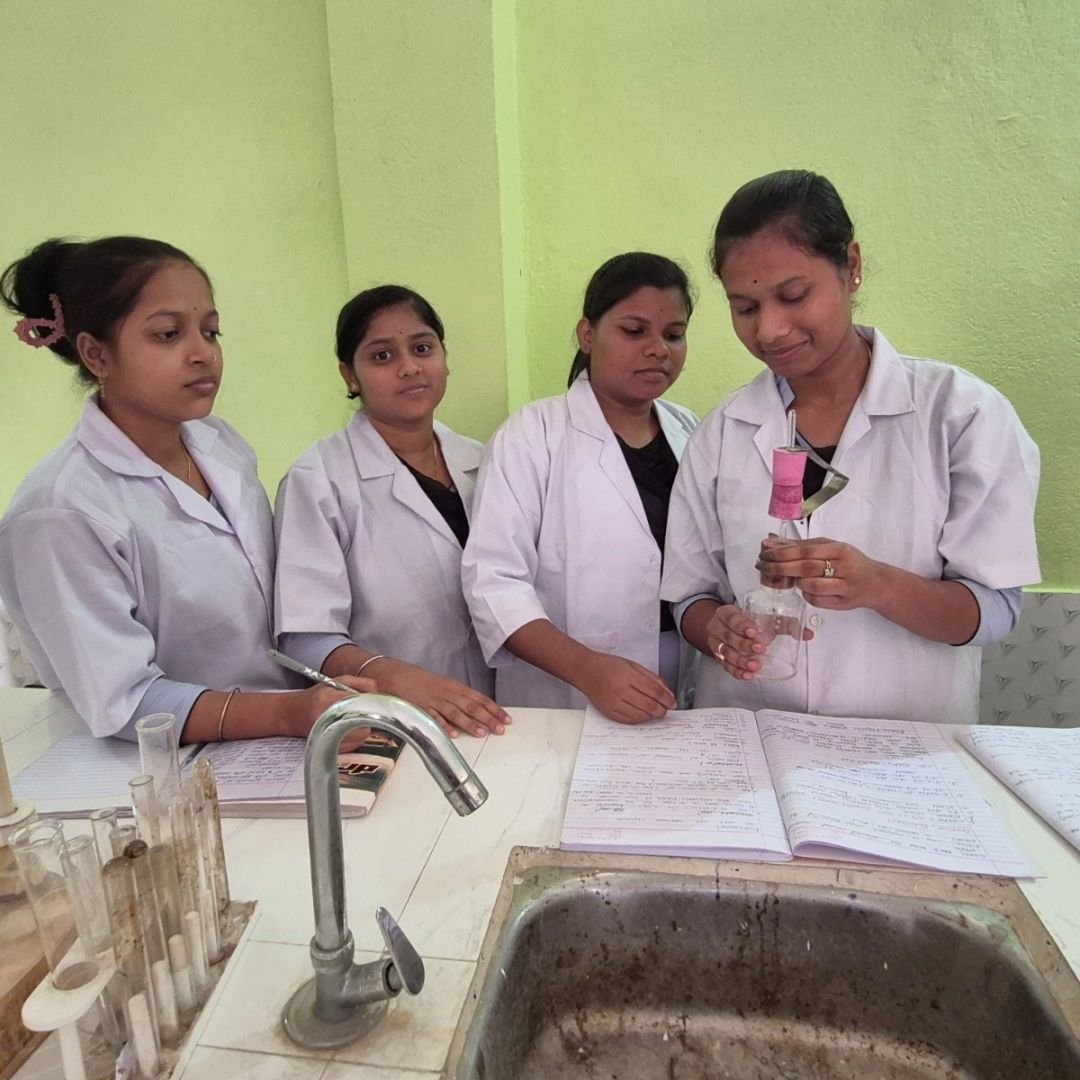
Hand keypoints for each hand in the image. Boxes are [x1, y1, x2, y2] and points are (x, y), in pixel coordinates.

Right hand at [296, 677, 376, 750]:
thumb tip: (380, 695)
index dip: (372, 705)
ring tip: (355, 721)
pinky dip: (356, 739)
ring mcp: (325, 735)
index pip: (360, 705)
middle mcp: (325, 718)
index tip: (377, 705)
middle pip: (363, 725)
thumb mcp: (338, 681)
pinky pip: (353, 747)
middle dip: (369, 719)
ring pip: (360, 738)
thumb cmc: (316, 696)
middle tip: (366, 714)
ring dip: (363, 729)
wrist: (292, 714)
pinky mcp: (327, 747)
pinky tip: (349, 731)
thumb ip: (362, 683)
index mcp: (328, 699)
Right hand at [373, 659, 510, 738]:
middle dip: (487, 718)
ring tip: (482, 733)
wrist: (391, 673)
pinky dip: (443, 726)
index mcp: (454, 687)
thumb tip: (475, 710)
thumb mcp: (441, 686)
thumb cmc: (418, 681)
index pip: (479, 698)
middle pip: (471, 706)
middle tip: (501, 730)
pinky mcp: (418, 707)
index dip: (494, 709)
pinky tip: (453, 734)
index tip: (507, 719)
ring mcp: (432, 700)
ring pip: (455, 712)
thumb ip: (456, 698)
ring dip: (469, 723)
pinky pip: (433, 717)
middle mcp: (446, 692)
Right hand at [577, 652, 675, 724]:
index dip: (667, 699)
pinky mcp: (608, 712)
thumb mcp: (633, 665)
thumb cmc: (608, 666)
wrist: (585, 671)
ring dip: (651, 716)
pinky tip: (642, 713)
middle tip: (665, 709)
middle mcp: (620, 690)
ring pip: (640, 716)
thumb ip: (652, 678)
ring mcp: (614, 703)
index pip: (655, 691)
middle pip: (649, 706)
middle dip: (662, 710)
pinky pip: (629, 721)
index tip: (672, 703)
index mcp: (628, 675)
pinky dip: (639, 719)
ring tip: (654, 711)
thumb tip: (667, 694)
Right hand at [705, 604, 813, 679]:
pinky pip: (726, 666)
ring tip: (755, 665)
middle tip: (760, 649)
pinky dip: (737, 672)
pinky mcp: (719, 658)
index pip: (731, 618)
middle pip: (727, 637)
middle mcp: (718, 628)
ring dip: (741, 660)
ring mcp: (716, 644)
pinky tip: (748, 674)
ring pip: (725, 653)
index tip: (754, 632)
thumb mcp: (760, 618)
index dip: (741, 625)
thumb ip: (784, 624)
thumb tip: (807, 634)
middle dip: (744, 644)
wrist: (725, 628)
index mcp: (726, 614)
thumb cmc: (745, 622)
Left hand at [756, 537, 884, 610]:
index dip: (782, 553)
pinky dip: (807, 595)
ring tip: (790, 579)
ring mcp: (845, 586)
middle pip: (806, 568)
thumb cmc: (849, 562)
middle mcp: (844, 566)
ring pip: (811, 586)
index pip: (806, 550)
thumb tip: (772, 543)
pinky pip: (817, 600)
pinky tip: (805, 589)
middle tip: (763, 567)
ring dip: (796, 582)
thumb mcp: (830, 548)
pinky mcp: (843, 603)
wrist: (876, 583)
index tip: (765, 554)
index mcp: (839, 549)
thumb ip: (802, 546)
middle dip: (780, 567)